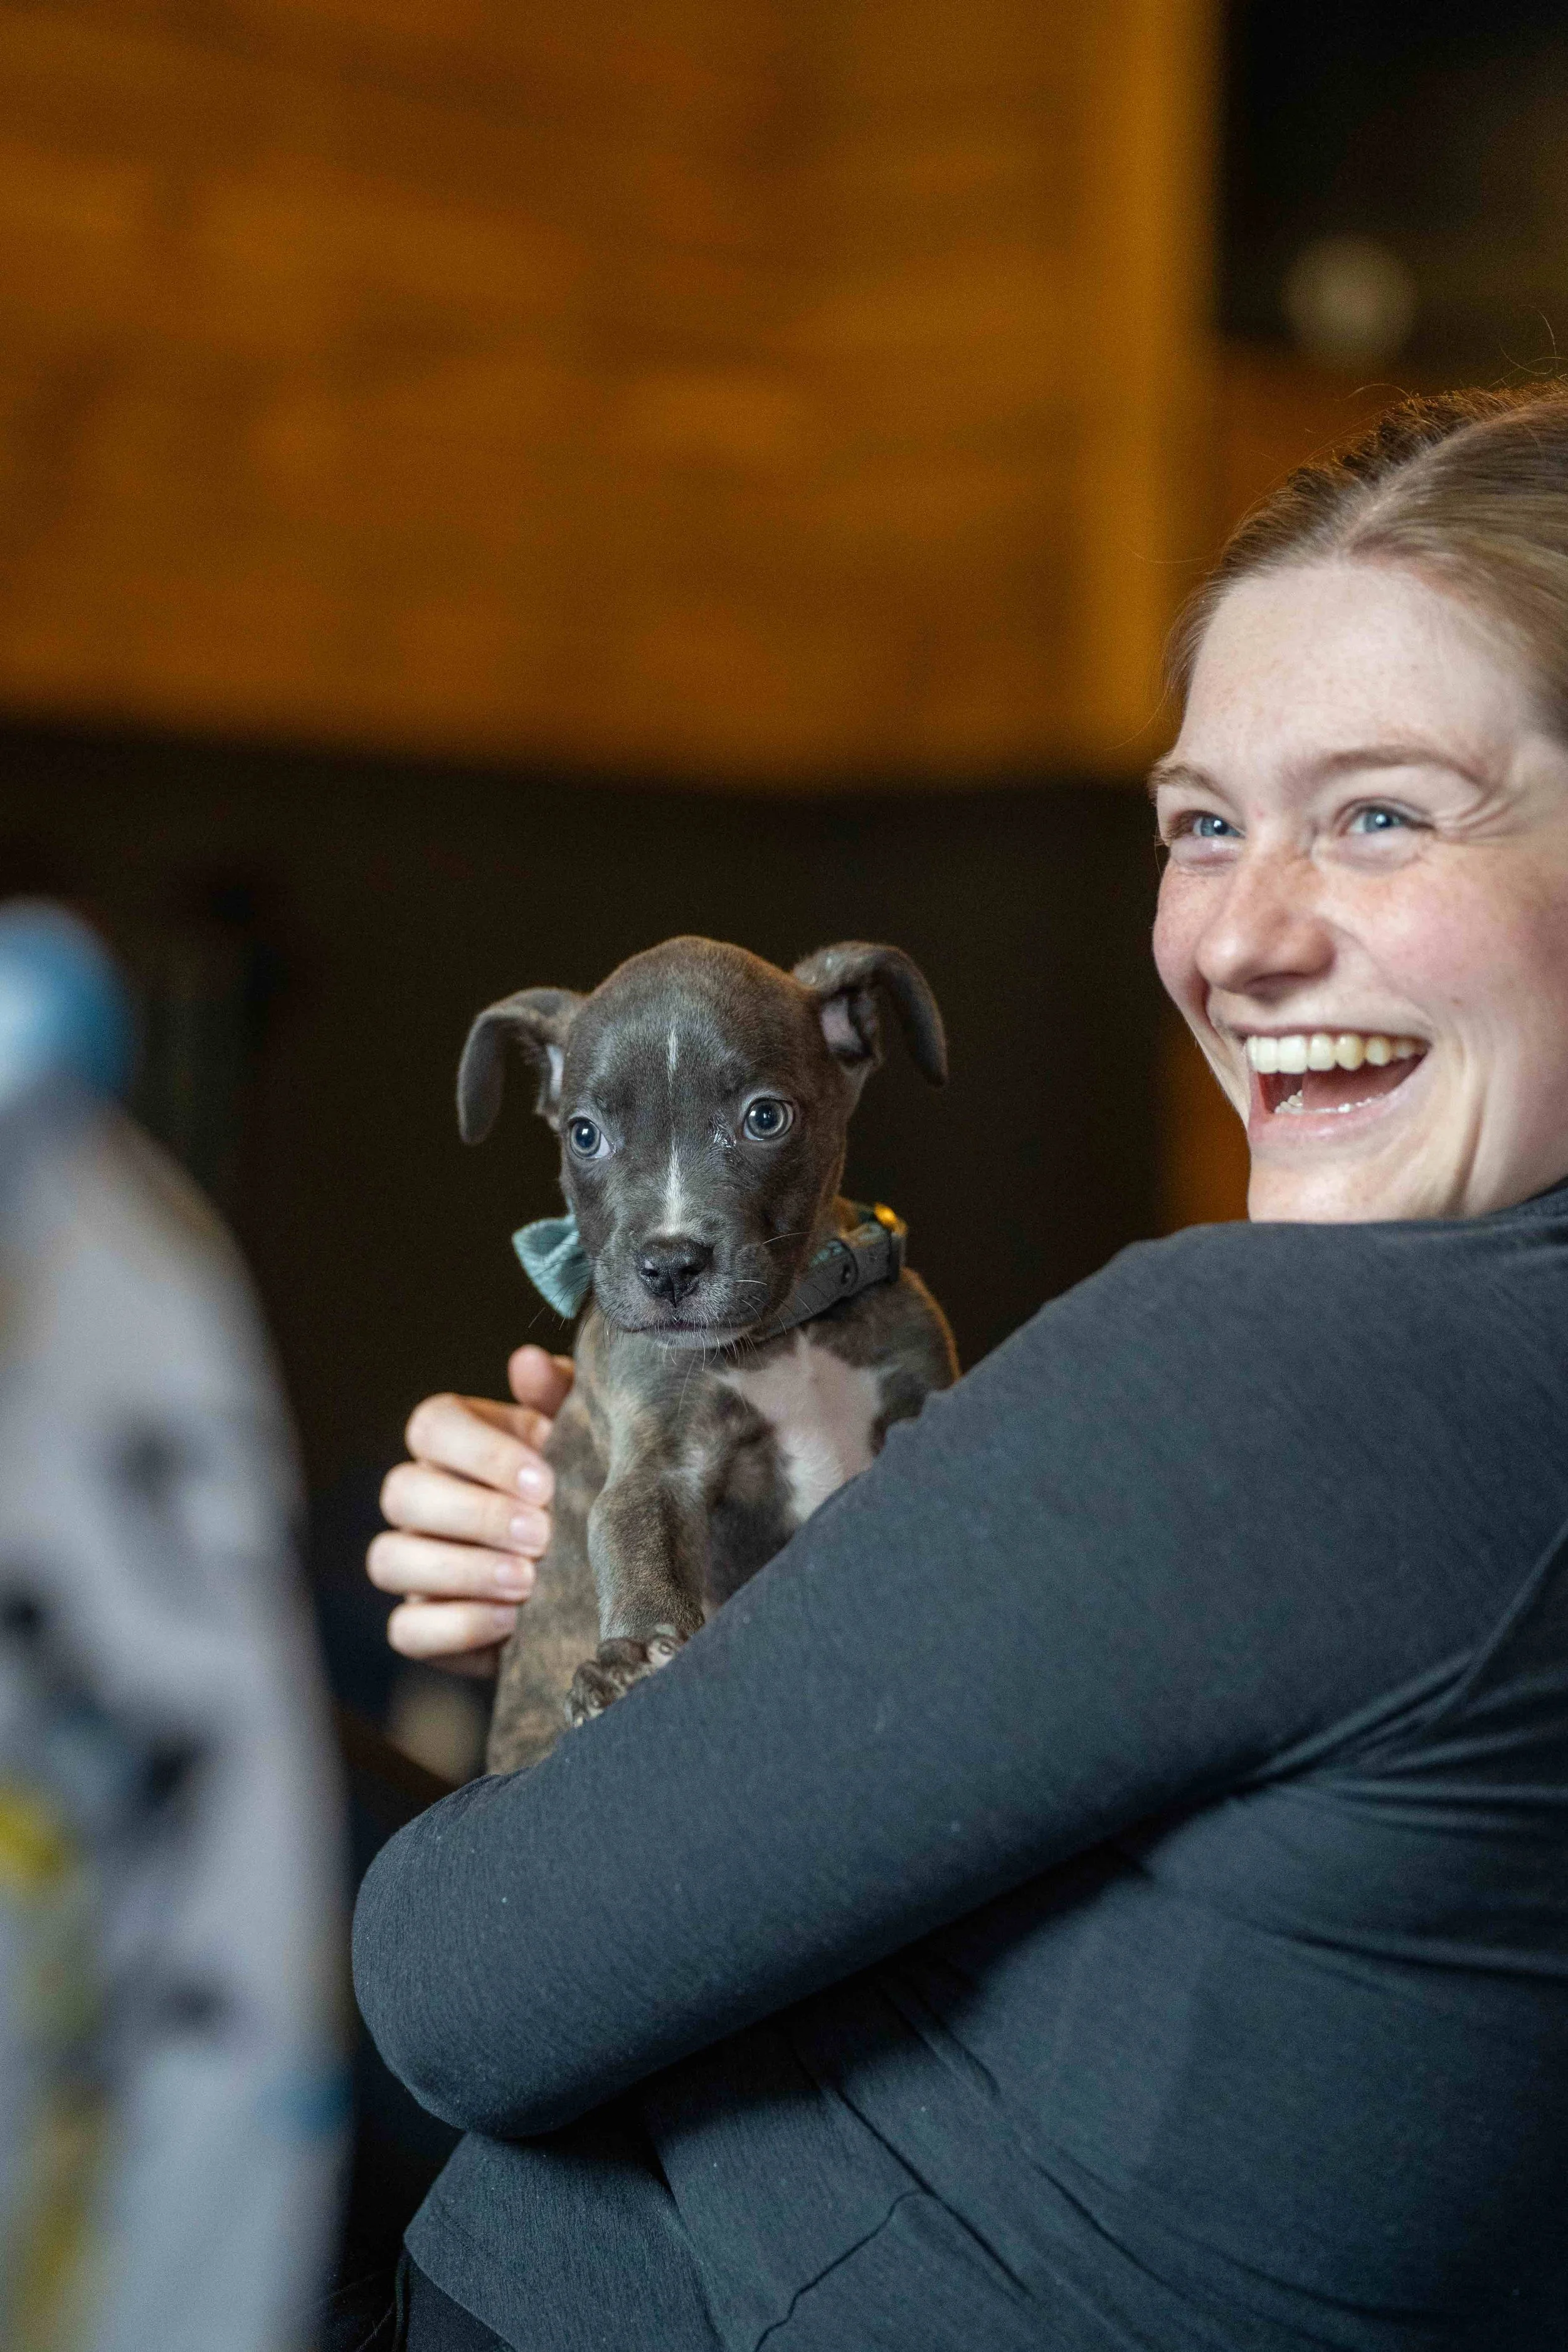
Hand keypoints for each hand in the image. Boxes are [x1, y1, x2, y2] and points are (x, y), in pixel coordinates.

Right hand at [368, 1346, 573, 1675]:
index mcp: (456, 1440)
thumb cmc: (584, 1486)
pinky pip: (405, 1630)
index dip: (482, 1453)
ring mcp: (414, 1563)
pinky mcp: (422, 1625)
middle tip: (542, 1536)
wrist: (602, 1573)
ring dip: (461, 1572)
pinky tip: (511, 1623)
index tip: (545, 1481)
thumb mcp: (585, 1440)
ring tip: (528, 1581)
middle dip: (476, 1516)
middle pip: (401, 1492)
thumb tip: (527, 1361)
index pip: (431, 1425)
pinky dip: (456, 1627)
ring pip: (388, 1559)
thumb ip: (561, 1398)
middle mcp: (422, 1496)